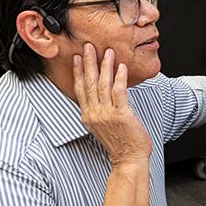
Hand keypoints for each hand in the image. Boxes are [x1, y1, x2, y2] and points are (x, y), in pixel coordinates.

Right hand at [73, 43, 152, 165]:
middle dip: (88, 63)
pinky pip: (119, 92)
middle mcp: (94, 114)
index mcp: (87, 116)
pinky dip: (119, 78)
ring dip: (105, 66)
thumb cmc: (120, 143)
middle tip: (88, 46)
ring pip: (103, 85)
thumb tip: (100, 96)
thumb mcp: (102, 126)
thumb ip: (98, 111)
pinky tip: (121, 67)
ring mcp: (106, 114)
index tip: (76, 58)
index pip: (80, 89)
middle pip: (88, 83)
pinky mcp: (121, 115)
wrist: (128, 159)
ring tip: (107, 52)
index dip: (78, 72)